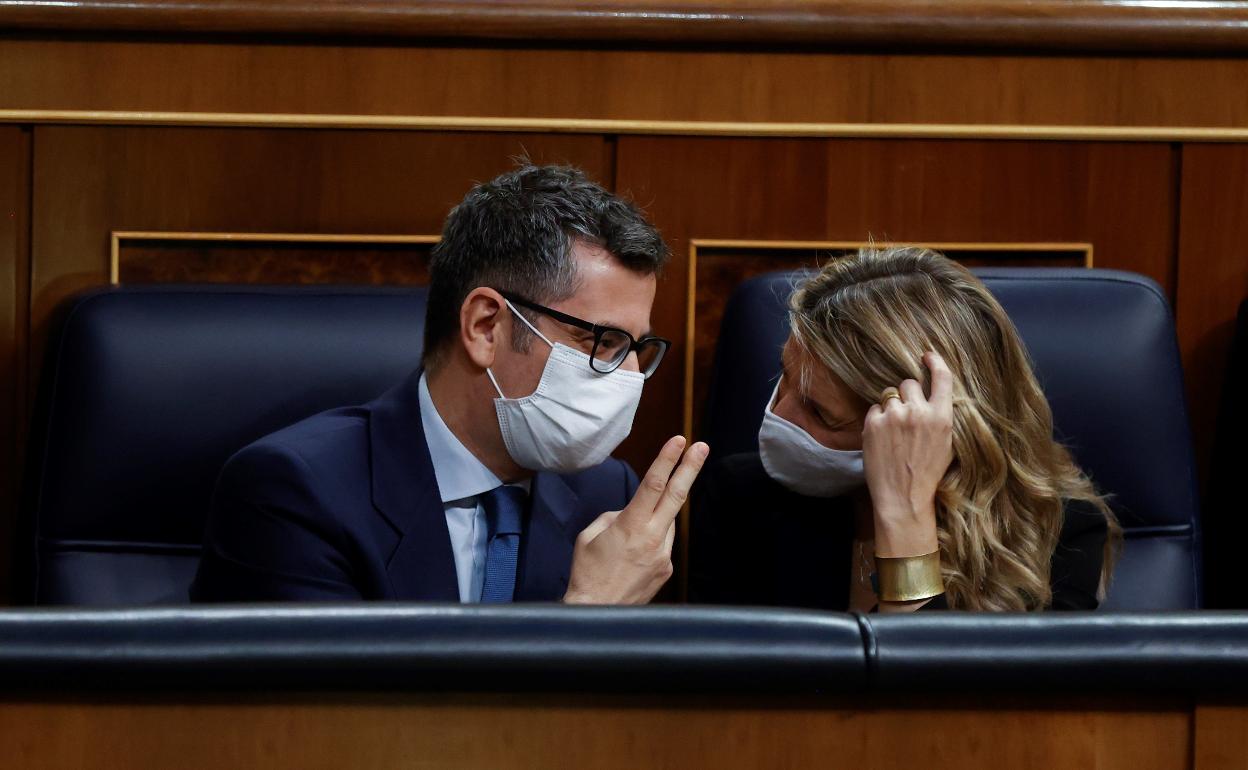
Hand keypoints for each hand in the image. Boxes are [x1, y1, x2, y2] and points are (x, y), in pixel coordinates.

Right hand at [563, 436, 708, 603]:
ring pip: (667, 522)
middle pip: (677, 496)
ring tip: (627, 540)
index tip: (679, 442)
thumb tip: (629, 512)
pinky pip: (662, 543)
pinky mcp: (666, 569)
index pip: (653, 485)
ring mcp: (663, 555)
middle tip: (702, 447)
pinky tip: (632, 555)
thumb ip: (614, 516)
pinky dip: (651, 539)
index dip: (667, 460)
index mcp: (631, 526)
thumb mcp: (590, 535)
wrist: (597, 612)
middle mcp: (652, 538)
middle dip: (690, 468)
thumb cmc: (587, 572)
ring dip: (656, 517)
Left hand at [862, 351, 954, 558]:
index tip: (927, 355)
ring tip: (894, 433)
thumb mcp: (946, 443)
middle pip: (909, 383)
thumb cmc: (927, 473)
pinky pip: (875, 409)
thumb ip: (940, 416)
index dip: (935, 362)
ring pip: (889, 396)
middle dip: (907, 395)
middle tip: (906, 417)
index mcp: (942, 417)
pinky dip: (877, 420)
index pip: (942, 378)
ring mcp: (894, 416)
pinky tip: (883, 439)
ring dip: (891, 408)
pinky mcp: (873, 423)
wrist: (903, 497)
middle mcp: (918, 412)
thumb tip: (933, 396)